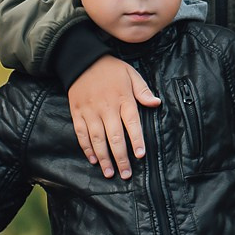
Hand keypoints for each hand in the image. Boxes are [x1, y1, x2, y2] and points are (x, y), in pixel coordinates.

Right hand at [69, 55, 161, 178]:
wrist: (82, 60)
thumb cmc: (110, 68)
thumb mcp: (131, 74)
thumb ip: (143, 91)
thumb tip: (157, 103)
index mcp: (122, 99)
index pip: (132, 123)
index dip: (136, 140)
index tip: (140, 155)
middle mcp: (106, 107)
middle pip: (114, 137)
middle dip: (121, 158)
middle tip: (126, 174)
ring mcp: (90, 111)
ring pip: (97, 139)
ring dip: (104, 158)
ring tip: (110, 173)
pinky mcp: (77, 113)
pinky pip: (81, 134)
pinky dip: (87, 148)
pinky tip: (93, 159)